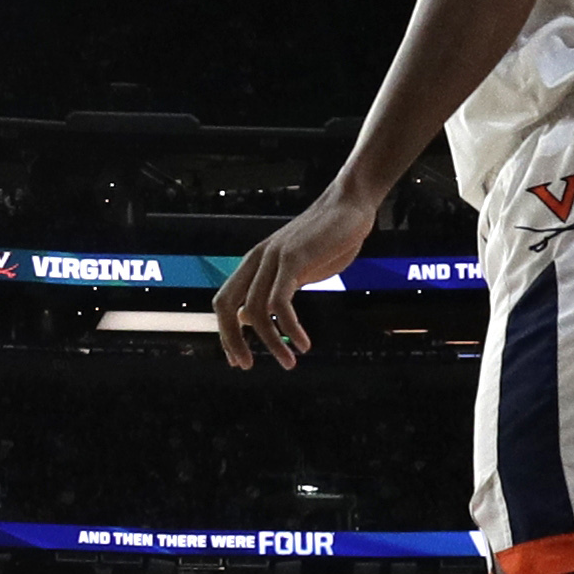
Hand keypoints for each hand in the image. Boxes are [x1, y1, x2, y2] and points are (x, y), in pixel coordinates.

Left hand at [213, 179, 379, 369]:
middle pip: (225, 306)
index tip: (237, 360)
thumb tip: (249, 316)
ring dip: (272, 342)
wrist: (349, 207)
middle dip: (231, 340)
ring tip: (290, 362)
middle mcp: (256, 261)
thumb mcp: (293, 270)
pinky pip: (281, 302)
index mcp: (253, 264)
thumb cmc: (325, 240)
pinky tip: (305, 343)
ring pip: (257, 310)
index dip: (225, 332)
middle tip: (245, 366)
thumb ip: (271, 291)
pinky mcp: (293, 258)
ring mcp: (272, 258)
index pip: (224, 302)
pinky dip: (290, 327)